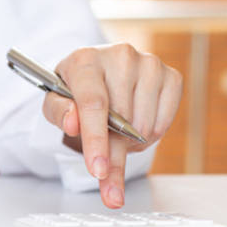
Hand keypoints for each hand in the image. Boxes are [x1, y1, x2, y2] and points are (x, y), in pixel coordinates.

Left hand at [42, 43, 182, 208]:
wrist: (99, 72)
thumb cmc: (75, 90)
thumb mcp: (55, 102)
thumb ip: (58, 113)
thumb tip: (72, 123)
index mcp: (85, 60)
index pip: (94, 104)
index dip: (96, 140)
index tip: (98, 170)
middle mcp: (120, 56)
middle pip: (121, 121)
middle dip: (111, 149)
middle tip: (100, 153)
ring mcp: (149, 64)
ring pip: (144, 127)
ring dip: (129, 142)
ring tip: (115, 129)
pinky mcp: (172, 76)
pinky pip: (163, 124)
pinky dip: (148, 136)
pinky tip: (134, 123)